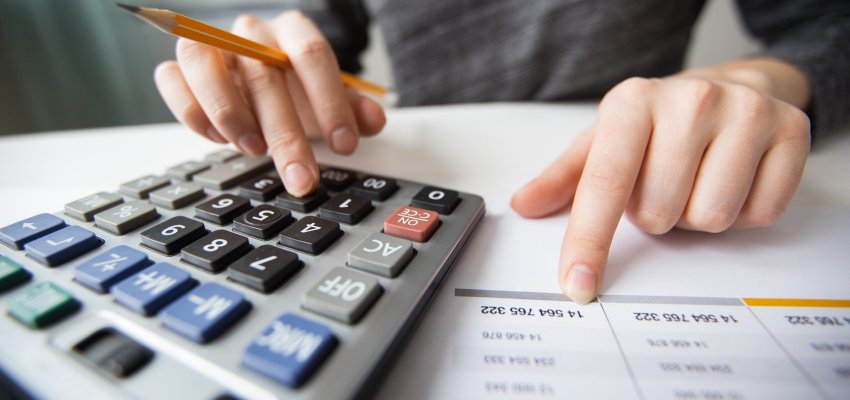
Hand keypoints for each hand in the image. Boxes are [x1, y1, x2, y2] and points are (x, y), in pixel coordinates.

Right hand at [154, 12, 385, 195]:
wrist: (260, 83)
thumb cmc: (297, 92)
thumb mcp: (329, 102)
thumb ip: (353, 111)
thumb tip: (373, 120)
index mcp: (293, 31)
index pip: (312, 54)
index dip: (329, 101)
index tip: (344, 145)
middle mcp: (250, 33)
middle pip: (264, 75)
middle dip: (286, 135)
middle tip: (302, 178)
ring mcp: (211, 46)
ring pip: (203, 62)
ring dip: (228, 112)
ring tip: (254, 152)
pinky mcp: (180, 67)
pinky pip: (171, 78)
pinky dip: (191, 111)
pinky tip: (218, 140)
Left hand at [511, 73, 810, 303]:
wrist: (730, 86)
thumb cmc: (657, 124)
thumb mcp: (604, 141)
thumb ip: (563, 179)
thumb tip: (523, 206)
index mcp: (632, 102)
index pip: (604, 184)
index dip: (588, 240)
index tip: (578, 283)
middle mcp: (689, 100)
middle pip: (659, 214)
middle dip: (656, 214)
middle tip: (663, 183)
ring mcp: (745, 112)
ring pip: (709, 218)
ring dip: (696, 216)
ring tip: (696, 180)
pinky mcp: (791, 131)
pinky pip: (759, 214)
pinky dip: (742, 213)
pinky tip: (733, 179)